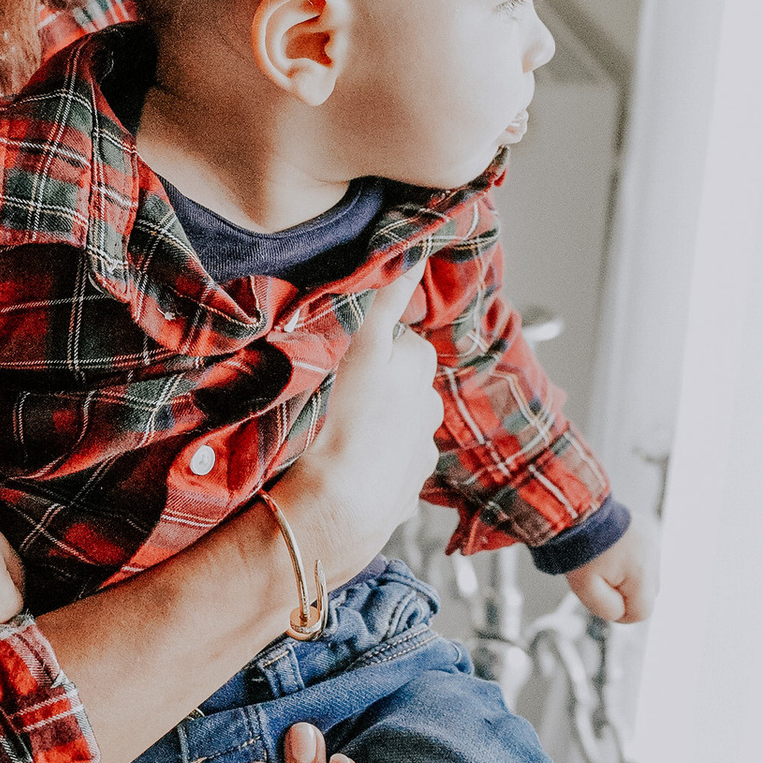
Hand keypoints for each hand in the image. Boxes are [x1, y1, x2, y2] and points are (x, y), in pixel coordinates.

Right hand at [279, 272, 442, 584]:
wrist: (337, 510)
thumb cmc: (349, 421)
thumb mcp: (364, 345)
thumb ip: (389, 298)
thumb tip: (415, 252)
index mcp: (420, 369)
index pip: (396, 340)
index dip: (366, 344)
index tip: (339, 355)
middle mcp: (430, 410)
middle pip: (398, 384)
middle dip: (374, 387)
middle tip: (332, 396)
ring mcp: (419, 455)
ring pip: (392, 428)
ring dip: (372, 427)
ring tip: (334, 435)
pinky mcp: (404, 492)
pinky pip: (385, 469)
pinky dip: (370, 466)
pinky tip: (342, 468)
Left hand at [564, 520, 659, 625]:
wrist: (576, 512)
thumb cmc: (578, 549)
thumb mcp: (586, 590)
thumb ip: (608, 609)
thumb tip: (621, 613)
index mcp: (641, 572)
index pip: (643, 612)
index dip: (622, 613)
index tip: (604, 598)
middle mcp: (653, 555)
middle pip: (647, 595)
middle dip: (626, 593)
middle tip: (602, 578)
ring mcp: (652, 541)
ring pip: (647, 577)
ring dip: (630, 577)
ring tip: (607, 563)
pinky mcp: (648, 531)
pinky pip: (645, 558)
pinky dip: (631, 561)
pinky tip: (615, 553)